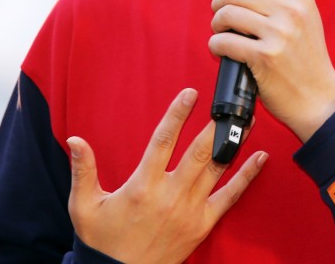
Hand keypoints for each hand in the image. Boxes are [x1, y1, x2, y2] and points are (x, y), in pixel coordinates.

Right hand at [67, 88, 266, 263]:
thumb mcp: (84, 207)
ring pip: (216, 169)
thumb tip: (75, 140)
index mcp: (143, 185)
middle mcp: (170, 195)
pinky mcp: (202, 224)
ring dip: (233, 143)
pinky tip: (259, 158)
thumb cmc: (102, 241)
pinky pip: (230, 197)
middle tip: (228, 102)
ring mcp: (189, 210)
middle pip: (198, 151)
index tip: (190, 93)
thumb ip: (83, 170)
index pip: (163, 140)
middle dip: (214, 124)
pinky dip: (247, 176)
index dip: (177, 114)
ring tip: (247, 120)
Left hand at [209, 0, 334, 141]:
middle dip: (219, 1)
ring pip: (226, 13)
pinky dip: (216, 46)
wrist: (318, 100)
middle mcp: (290, 11)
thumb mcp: (309, 9)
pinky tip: (222, 51)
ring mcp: (278, 34)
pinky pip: (224, 41)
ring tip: (222, 32)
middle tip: (221, 14)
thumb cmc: (309, 54)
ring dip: (216, 24)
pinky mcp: (264, 58)